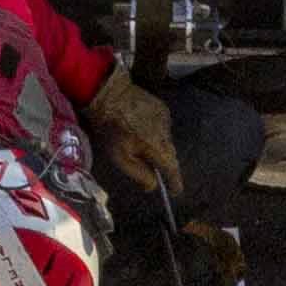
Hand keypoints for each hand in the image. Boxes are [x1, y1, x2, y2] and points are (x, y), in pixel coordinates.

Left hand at [85, 69, 183, 197]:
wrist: (110, 94)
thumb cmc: (111, 129)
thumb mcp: (120, 157)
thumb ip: (139, 173)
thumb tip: (152, 185)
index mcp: (157, 146)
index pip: (172, 168)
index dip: (175, 181)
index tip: (176, 192)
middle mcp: (166, 132)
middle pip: (170, 154)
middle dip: (165, 164)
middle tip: (156, 170)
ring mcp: (166, 118)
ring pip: (166, 140)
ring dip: (158, 145)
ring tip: (142, 144)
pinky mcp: (162, 108)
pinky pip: (163, 126)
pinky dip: (156, 132)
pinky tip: (142, 128)